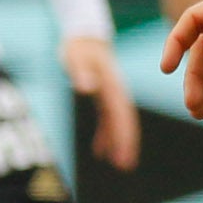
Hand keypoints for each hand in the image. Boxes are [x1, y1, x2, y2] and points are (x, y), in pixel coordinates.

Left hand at [64, 32, 139, 172]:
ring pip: (118, 123)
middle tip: (126, 167)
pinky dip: (105, 135)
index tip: (124, 153)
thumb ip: (81, 71)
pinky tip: (99, 151)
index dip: (123, 134)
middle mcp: (115, 92)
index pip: (119, 114)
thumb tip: (87, 88)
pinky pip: (108, 119)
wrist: (84, 35)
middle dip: (126, 143)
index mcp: (111, 86)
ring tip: (120, 165)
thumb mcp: (76, 57)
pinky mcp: (104, 97)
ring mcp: (111, 95)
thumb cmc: (78, 47)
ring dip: (119, 143)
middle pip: (124, 121)